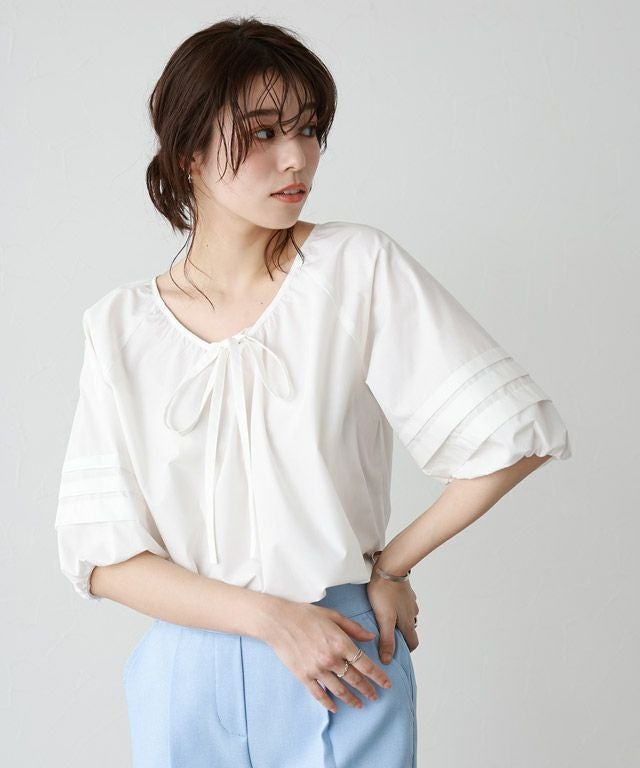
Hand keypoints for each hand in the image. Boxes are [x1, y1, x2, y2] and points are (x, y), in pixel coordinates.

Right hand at [263, 601, 393, 713]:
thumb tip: (371, 636)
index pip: (365, 665)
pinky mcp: (304, 676)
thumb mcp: (333, 616)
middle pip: (355, 680)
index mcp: (341, 643)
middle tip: (375, 697)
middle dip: (367, 690)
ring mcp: (317, 669)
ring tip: (359, 705)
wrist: (279, 621)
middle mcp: (331, 659)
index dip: (378, 676)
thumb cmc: (306, 615)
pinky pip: (319, 694)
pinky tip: (334, 708)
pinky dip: (328, 702)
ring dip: (351, 699)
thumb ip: (353, 628)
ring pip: (339, 690)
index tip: (387, 684)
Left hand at [366, 575, 418, 663]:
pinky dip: (398, 607)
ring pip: (407, 615)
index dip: (406, 650)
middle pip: (410, 629)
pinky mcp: (404, 590)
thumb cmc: (385, 591)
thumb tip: (387, 660)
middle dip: (401, 636)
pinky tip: (387, 603)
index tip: (396, 653)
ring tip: (385, 619)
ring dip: (399, 620)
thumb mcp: (384, 619)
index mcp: (408, 622)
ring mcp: (409, 600)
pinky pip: (403, 603)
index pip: (413, 643)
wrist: (389, 566)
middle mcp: (412, 612)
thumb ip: (387, 640)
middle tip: (388, 637)